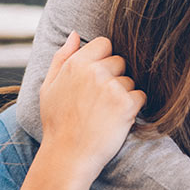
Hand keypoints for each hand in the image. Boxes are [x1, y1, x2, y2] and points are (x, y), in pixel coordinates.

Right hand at [38, 32, 144, 180]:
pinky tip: (117, 119)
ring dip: (123, 94)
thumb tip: (74, 34)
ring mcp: (112, 87)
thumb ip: (62, 58)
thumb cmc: (57, 122)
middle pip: (120, 61)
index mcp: (76, 64)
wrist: (67, 155)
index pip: (104, 43)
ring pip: (130, 80)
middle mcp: (95, 72)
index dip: (103, 59)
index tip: (97, 77)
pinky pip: (140, 96)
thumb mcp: (49, 87)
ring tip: (105, 112)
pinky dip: (134, 107)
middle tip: (99, 100)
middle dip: (114, 77)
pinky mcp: (127, 104)